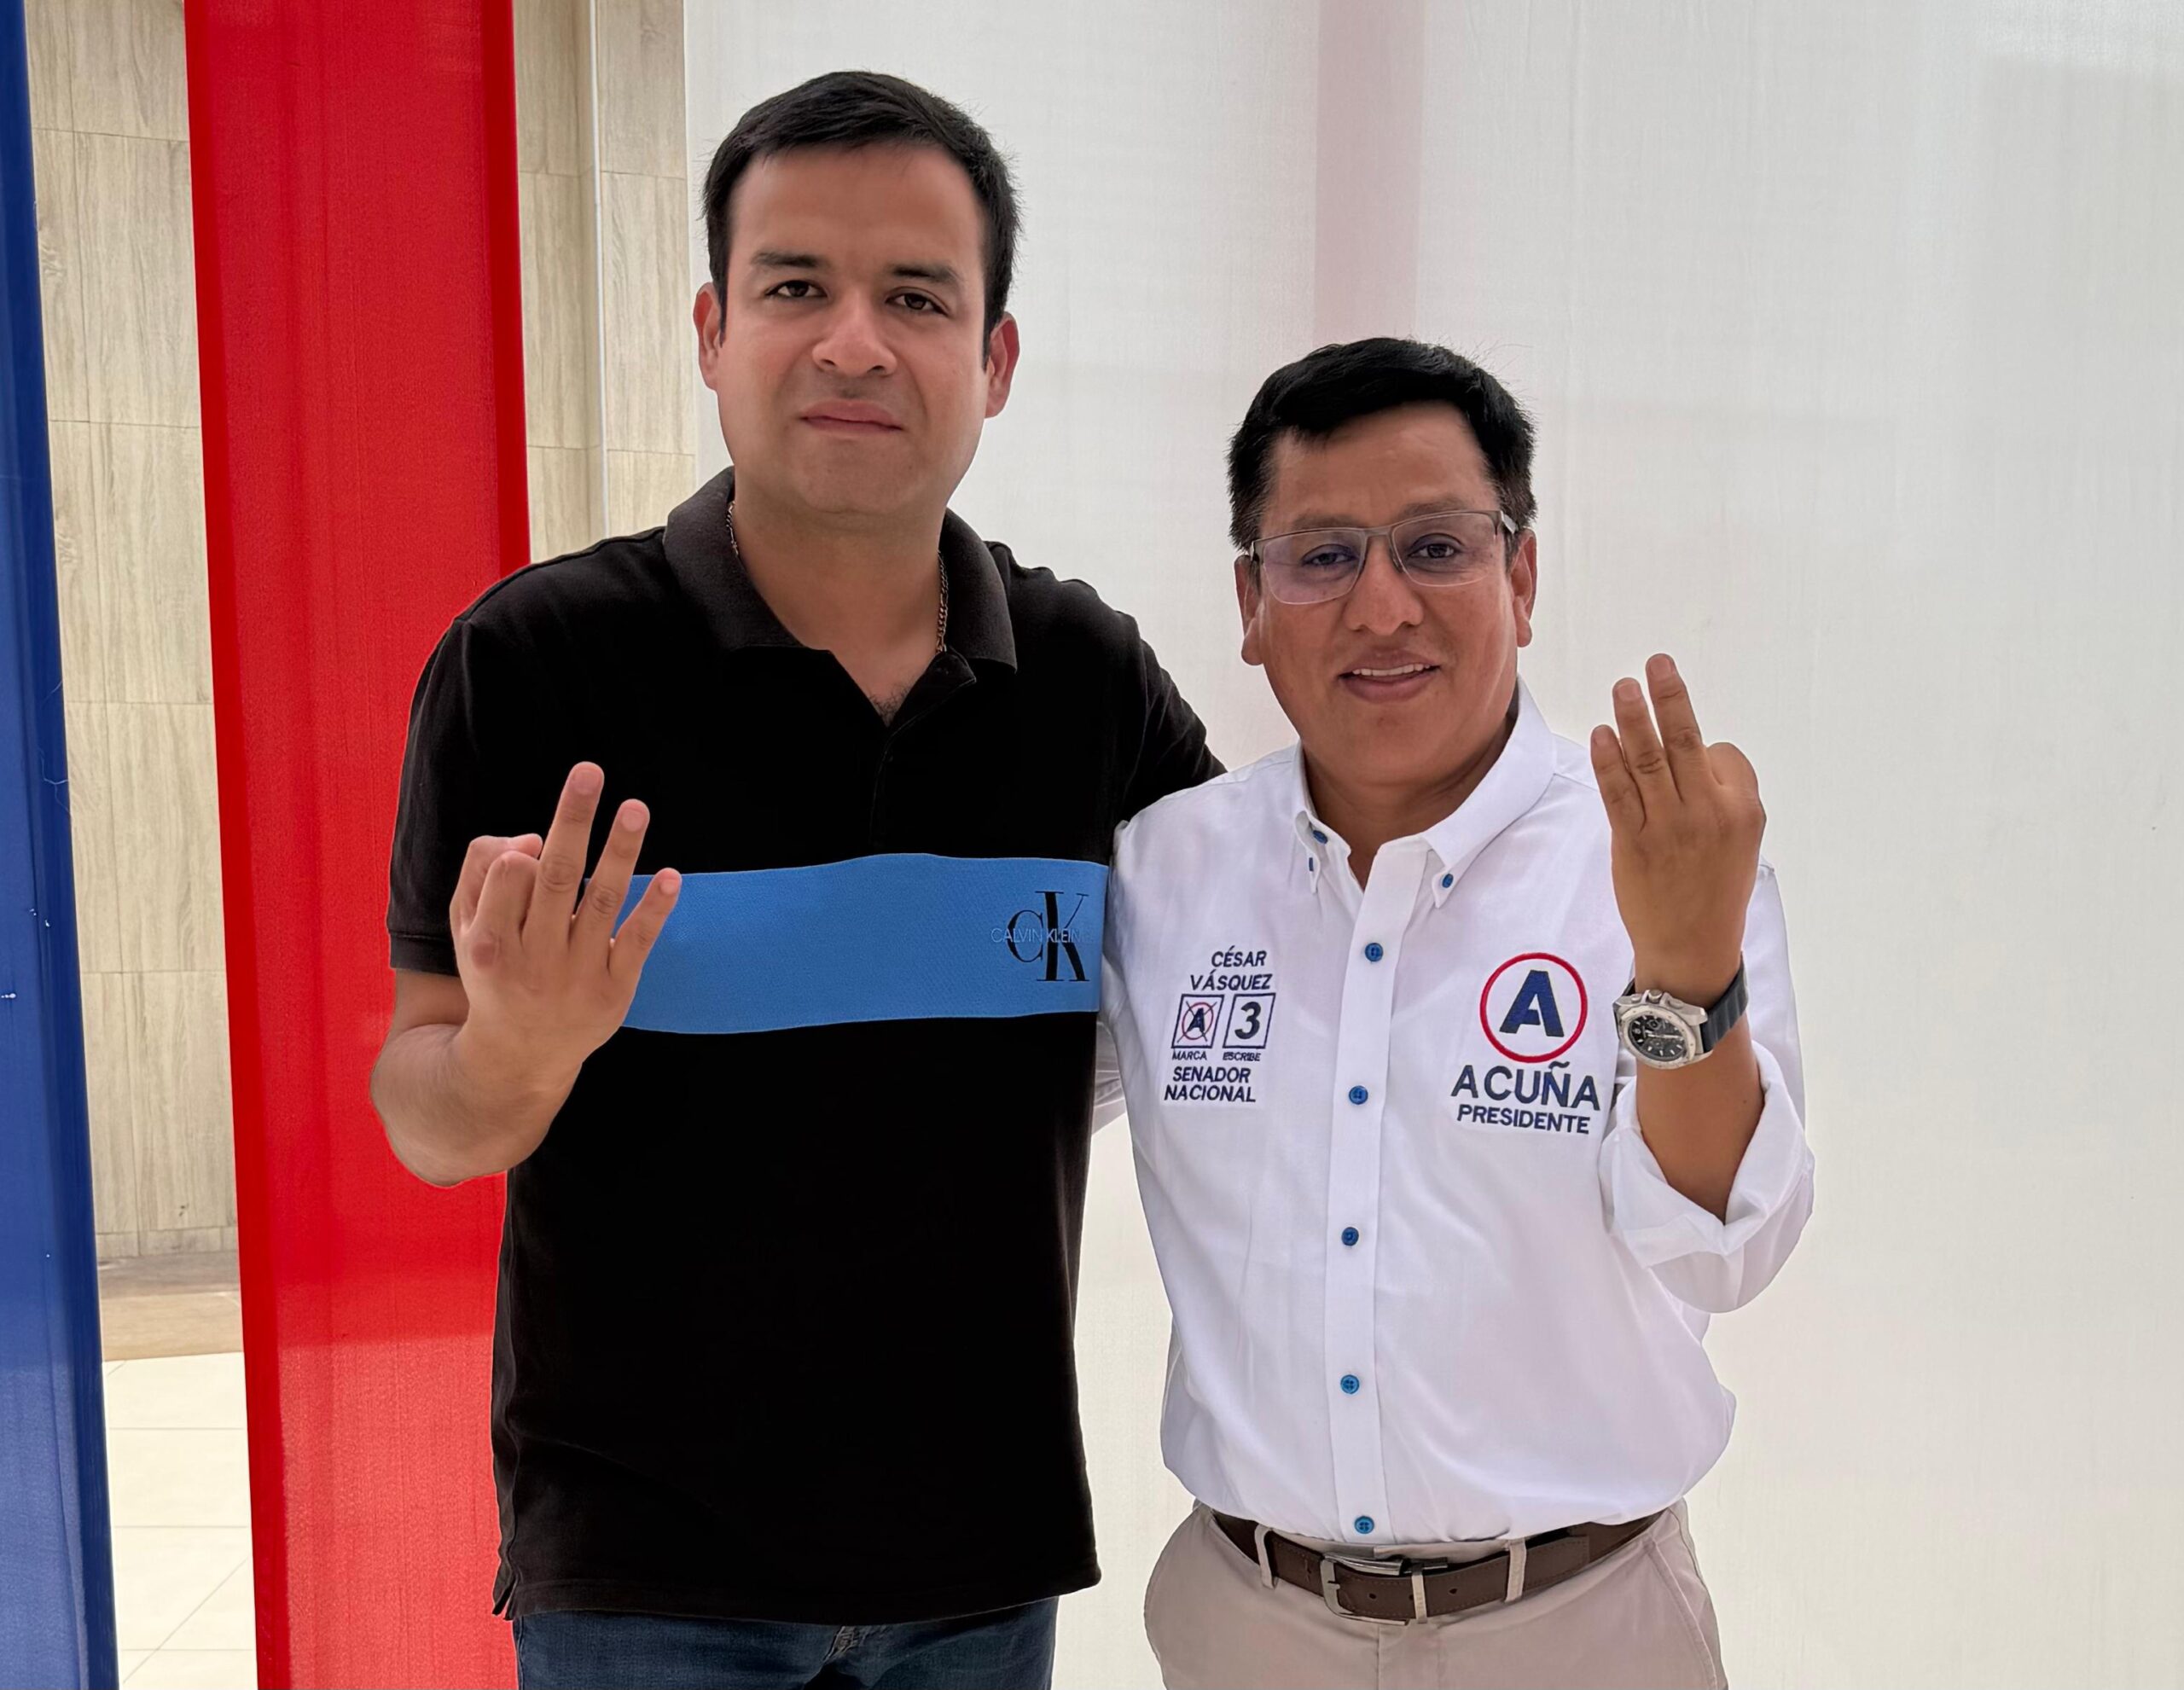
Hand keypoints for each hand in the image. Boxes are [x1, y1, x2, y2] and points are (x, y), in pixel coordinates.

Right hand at [448, 762, 680, 1090]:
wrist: (517, 1057)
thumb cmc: (493, 970)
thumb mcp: (465, 927)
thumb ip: (482, 872)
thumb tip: (532, 840)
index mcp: (487, 943)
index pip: (510, 877)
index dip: (523, 852)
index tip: (535, 842)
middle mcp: (531, 960)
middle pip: (556, 878)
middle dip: (572, 821)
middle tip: (589, 770)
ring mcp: (576, 976)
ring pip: (601, 903)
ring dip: (621, 852)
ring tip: (636, 807)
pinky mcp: (614, 993)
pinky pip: (637, 943)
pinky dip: (655, 910)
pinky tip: (673, 877)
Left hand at [1588, 655, 1763, 1003]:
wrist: (1692, 946)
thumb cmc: (1714, 888)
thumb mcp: (1740, 842)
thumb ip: (1720, 796)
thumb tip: (1690, 753)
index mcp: (1743, 810)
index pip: (1723, 754)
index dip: (1704, 750)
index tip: (1694, 758)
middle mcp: (1709, 814)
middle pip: (1687, 743)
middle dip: (1671, 698)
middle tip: (1657, 662)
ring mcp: (1670, 827)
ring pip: (1650, 761)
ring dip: (1635, 719)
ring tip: (1624, 686)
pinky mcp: (1634, 843)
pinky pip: (1620, 794)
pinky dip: (1609, 762)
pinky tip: (1603, 735)